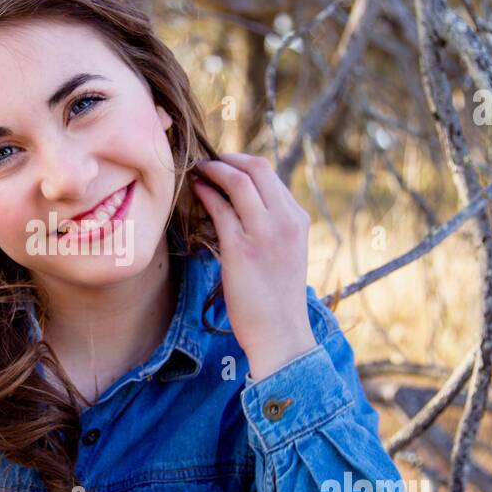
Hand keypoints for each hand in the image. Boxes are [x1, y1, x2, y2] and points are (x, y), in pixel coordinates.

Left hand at [191, 152, 316, 379]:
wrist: (280, 332)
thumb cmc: (277, 297)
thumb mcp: (285, 252)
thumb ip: (272, 225)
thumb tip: (243, 204)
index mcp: (297, 219)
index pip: (269, 174)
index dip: (241, 163)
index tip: (223, 164)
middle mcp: (285, 221)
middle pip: (256, 168)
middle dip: (227, 158)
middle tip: (207, 162)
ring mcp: (264, 233)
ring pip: (238, 181)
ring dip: (213, 171)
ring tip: (197, 171)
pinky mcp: (241, 249)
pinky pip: (220, 208)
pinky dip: (205, 194)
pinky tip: (195, 192)